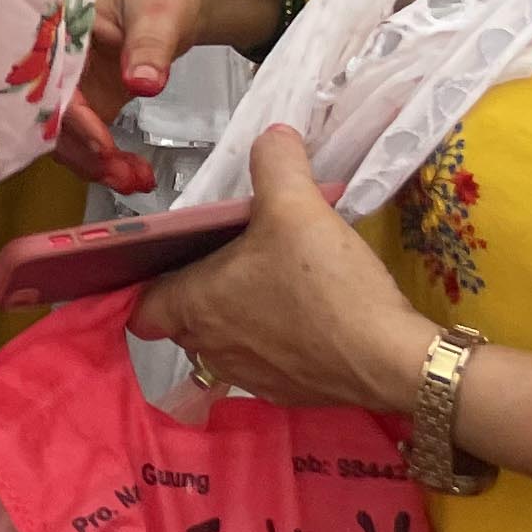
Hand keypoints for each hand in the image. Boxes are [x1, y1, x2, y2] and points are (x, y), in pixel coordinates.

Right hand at [49, 0, 243, 187]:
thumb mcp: (160, 8)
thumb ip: (150, 46)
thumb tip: (142, 85)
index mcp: (58, 25)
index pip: (50, 77)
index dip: (70, 115)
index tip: (102, 143)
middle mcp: (56, 57)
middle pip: (50, 114)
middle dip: (83, 151)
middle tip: (122, 176)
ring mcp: (74, 81)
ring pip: (68, 133)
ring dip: (96, 163)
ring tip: (137, 180)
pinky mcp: (92, 97)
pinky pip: (89, 136)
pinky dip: (108, 160)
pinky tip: (135, 175)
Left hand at [134, 128, 436, 409]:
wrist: (390, 358)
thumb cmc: (327, 284)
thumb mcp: (297, 205)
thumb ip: (276, 163)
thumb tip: (272, 137)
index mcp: (194, 305)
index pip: (141, 307)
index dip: (149, 283)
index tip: (173, 260)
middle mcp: (210, 348)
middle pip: (182, 322)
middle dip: (198, 293)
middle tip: (231, 258)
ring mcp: (248, 377)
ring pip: (221, 344)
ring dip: (235, 318)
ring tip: (269, 283)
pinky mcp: (286, 395)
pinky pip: (262, 364)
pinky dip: (271, 343)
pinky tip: (303, 316)